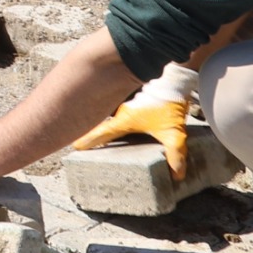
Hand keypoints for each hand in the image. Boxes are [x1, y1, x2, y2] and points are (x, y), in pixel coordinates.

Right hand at [69, 62, 199, 179]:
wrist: (173, 77)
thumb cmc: (167, 102)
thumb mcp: (173, 132)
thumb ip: (175, 154)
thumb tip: (177, 175)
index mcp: (124, 121)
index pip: (101, 134)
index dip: (88, 141)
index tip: (76, 147)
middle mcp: (122, 113)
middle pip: (103, 125)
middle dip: (93, 134)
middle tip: (83, 144)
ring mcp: (128, 106)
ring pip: (111, 118)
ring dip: (106, 127)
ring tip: (104, 140)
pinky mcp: (136, 102)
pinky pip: (121, 113)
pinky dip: (119, 121)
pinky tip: (127, 129)